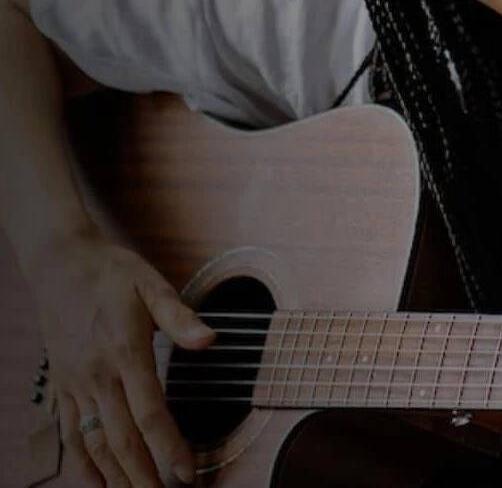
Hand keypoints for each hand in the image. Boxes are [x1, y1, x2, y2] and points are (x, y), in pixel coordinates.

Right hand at [29, 229, 214, 486]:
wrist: (61, 264)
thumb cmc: (112, 273)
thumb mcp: (152, 286)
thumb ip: (180, 318)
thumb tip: (210, 339)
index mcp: (126, 351)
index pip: (151, 412)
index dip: (169, 446)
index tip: (186, 472)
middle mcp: (98, 375)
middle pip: (122, 439)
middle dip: (144, 476)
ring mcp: (76, 383)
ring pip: (95, 443)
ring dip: (116, 477)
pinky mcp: (62, 385)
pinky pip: (69, 433)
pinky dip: (81, 464)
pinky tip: (94, 484)